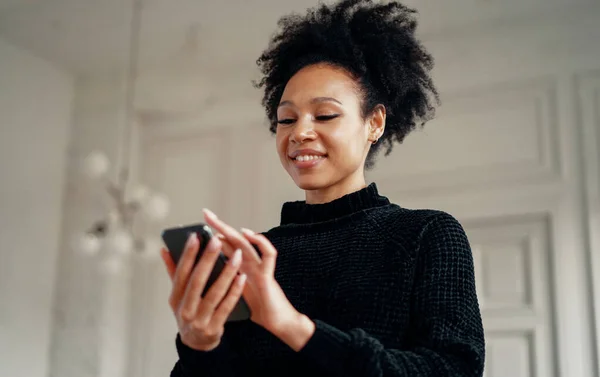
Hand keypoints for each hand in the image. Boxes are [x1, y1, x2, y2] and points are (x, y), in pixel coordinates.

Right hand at [160, 232, 246, 350]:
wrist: (196, 344)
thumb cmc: (189, 312)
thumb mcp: (178, 296)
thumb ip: (173, 272)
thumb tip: (165, 249)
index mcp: (175, 298)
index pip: (181, 273)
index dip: (187, 254)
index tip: (195, 236)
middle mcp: (185, 309)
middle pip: (197, 281)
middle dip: (207, 259)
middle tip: (216, 240)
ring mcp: (199, 320)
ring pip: (215, 293)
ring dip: (227, 272)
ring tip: (236, 255)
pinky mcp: (214, 328)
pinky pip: (227, 306)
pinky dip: (235, 291)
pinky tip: (242, 277)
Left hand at [203, 208, 314, 350]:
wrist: (275, 322)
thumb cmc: (255, 308)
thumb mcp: (232, 293)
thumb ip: (223, 281)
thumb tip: (200, 275)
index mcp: (239, 268)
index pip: (224, 247)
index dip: (212, 235)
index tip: (197, 226)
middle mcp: (249, 264)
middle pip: (233, 240)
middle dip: (220, 226)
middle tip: (206, 214)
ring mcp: (259, 267)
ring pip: (247, 244)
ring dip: (233, 231)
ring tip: (221, 223)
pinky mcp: (267, 276)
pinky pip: (268, 254)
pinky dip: (261, 242)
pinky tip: (249, 235)